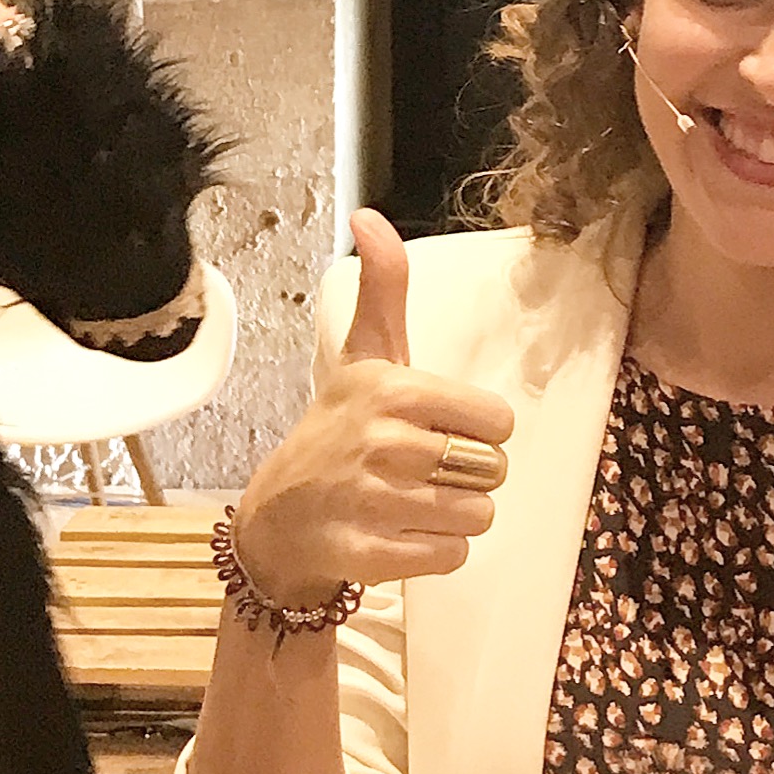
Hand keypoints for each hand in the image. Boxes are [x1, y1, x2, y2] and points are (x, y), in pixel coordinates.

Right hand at [233, 211, 516, 609]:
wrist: (277, 519)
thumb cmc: (337, 428)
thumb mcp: (364, 356)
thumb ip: (384, 288)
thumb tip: (368, 215)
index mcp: (393, 390)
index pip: (497, 421)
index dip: (477, 431)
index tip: (441, 430)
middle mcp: (384, 443)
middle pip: (492, 472)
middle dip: (469, 477)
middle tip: (424, 472)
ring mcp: (375, 503)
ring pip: (476, 517)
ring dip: (454, 517)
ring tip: (413, 504)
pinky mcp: (370, 556)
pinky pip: (450, 558)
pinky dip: (436, 553)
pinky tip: (402, 536)